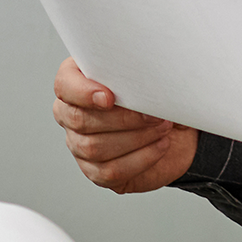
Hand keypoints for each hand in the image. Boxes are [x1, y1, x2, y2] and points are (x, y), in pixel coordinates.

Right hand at [52, 59, 199, 193]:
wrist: (177, 127)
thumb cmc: (157, 95)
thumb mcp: (152, 75)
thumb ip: (140, 69)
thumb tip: (146, 76)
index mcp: (78, 81)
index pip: (64, 84)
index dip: (83, 92)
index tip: (110, 97)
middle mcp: (72, 114)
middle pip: (79, 119)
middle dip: (122, 118)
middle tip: (154, 114)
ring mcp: (80, 145)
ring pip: (93, 147)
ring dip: (136, 137)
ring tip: (162, 127)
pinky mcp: (96, 171)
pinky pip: (110, 171)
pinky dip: (141, 158)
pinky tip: (160, 145)